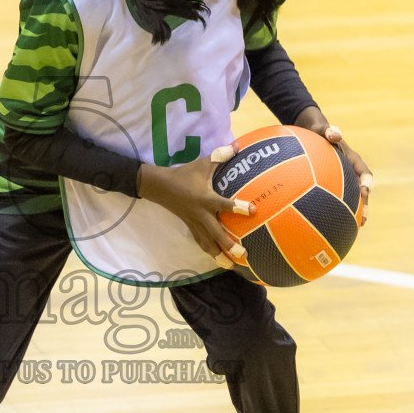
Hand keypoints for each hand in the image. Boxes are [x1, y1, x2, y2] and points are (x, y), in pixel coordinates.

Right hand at [137, 145, 255, 267]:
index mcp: (205, 199)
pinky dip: (210, 252)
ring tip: (232, 266)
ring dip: (219, 255)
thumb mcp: (202, 163)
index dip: (238, 207)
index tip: (253, 210)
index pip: (224, 204)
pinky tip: (219, 260)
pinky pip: (201, 242)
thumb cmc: (184, 175)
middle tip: (244, 255)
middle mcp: (201, 215)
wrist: (160, 187)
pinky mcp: (190, 228)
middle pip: (216, 234)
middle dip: (229, 245)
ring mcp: (195, 223)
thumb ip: (220, 156)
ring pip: (207, 244)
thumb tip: (237, 146)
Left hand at [296, 106, 371, 224]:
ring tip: (352, 228)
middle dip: (363, 206)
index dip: (366, 182)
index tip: (365, 191)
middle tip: (363, 219)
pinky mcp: (331, 185)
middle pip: (361, 192)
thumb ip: (328, 130)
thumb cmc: (318, 130)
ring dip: (353, 213)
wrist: (311, 131)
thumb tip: (334, 134)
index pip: (364, 172)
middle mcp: (350, 172)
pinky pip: (335, 199)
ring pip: (350, 199)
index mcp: (352, 160)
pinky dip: (334, 210)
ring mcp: (342, 180)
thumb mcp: (322, 127)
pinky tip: (326, 223)